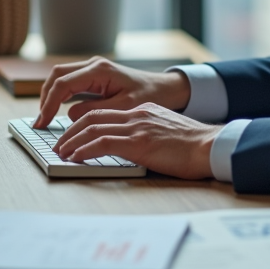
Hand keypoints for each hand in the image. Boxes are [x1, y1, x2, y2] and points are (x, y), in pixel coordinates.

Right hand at [33, 57, 191, 128]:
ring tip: (44, 118)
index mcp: (100, 70)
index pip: (63, 84)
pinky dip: (59, 95)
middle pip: (57, 75)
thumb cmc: (148, 96)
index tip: (42, 122)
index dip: (49, 103)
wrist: (164, 88)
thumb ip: (96, 111)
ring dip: (50, 95)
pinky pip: (69, 82)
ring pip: (60, 76)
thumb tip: (70, 115)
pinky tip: (56, 111)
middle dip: (44, 97)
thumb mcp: (124, 107)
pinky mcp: (94, 75)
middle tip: (39, 121)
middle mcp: (93, 64)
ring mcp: (93, 68)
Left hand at [53, 103, 219, 179]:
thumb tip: (133, 146)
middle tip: (59, 144)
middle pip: (92, 117)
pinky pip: (102, 143)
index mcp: (142, 111)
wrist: (210, 146)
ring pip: (92, 128)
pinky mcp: (138, 143)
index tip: (72, 135)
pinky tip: (75, 157)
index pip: (104, 112)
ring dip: (72, 141)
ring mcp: (137, 128)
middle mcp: (136, 115)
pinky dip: (84, 150)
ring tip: (61, 152)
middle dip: (71, 130)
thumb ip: (147, 133)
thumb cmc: (194, 147)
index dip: (83, 123)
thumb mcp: (166, 132)